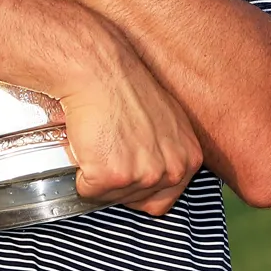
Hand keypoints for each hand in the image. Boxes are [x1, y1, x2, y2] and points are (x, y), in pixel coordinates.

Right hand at [55, 23, 204, 217]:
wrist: (98, 69)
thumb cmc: (125, 86)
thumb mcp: (166, 121)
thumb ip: (167, 152)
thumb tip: (153, 171)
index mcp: (190, 158)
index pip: (164, 199)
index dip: (138, 184)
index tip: (126, 164)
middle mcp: (173, 170)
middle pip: (136, 201)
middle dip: (117, 181)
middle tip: (109, 146)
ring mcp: (144, 175)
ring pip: (110, 197)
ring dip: (97, 175)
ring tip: (100, 140)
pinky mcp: (113, 176)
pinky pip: (88, 191)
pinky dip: (80, 172)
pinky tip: (88, 144)